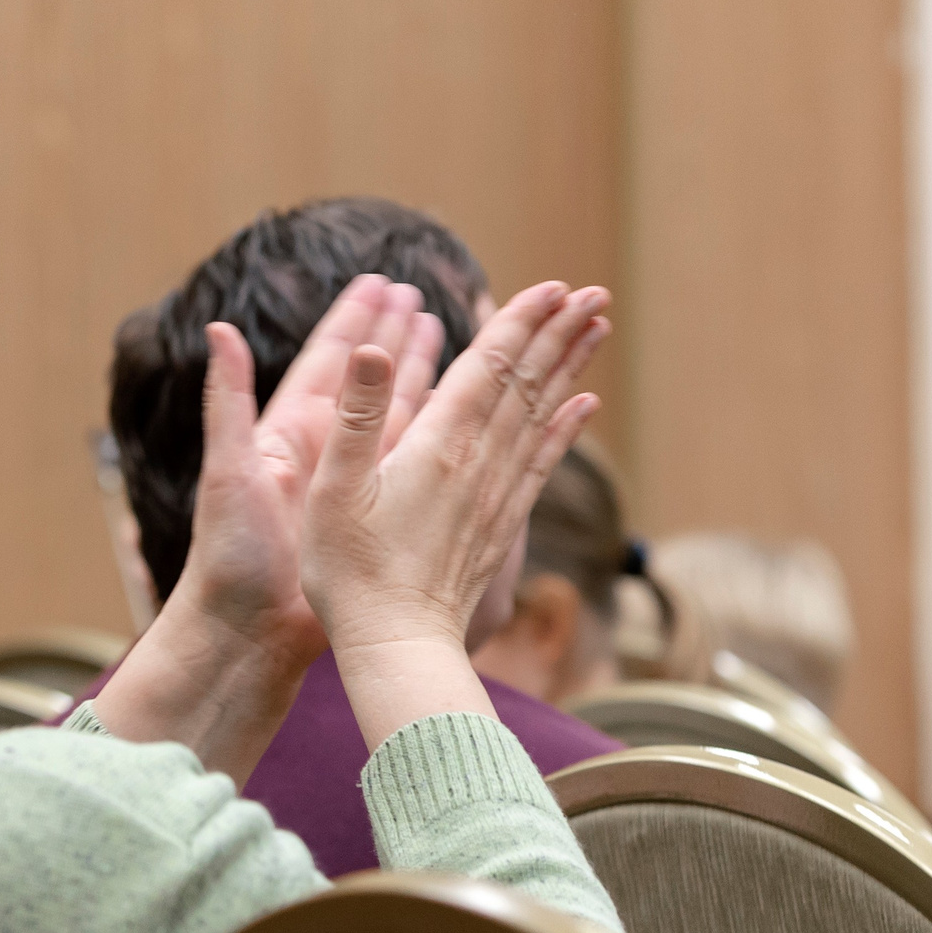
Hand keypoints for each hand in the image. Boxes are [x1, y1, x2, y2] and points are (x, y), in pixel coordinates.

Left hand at [84, 275, 440, 781]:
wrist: (249, 636)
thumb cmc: (230, 558)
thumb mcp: (229, 472)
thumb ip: (227, 402)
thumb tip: (220, 330)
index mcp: (287, 433)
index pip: (327, 361)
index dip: (354, 320)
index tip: (381, 281)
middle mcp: (322, 454)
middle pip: (367, 381)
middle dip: (394, 337)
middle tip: (425, 296)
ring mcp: (350, 488)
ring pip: (395, 419)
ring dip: (420, 378)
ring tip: (450, 339)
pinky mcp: (372, 521)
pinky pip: (412, 469)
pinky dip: (437, 440)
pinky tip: (463, 423)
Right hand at [302, 282, 608, 653]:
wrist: (397, 646)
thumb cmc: (352, 573)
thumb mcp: (334, 489)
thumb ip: (359, 415)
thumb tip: (374, 348)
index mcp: (438, 445)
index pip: (489, 365)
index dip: (520, 321)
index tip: (553, 285)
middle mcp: (479, 463)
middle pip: (527, 382)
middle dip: (559, 332)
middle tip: (594, 292)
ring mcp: (495, 494)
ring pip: (542, 415)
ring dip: (570, 367)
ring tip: (597, 328)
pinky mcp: (500, 524)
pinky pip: (542, 462)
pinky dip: (565, 427)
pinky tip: (584, 405)